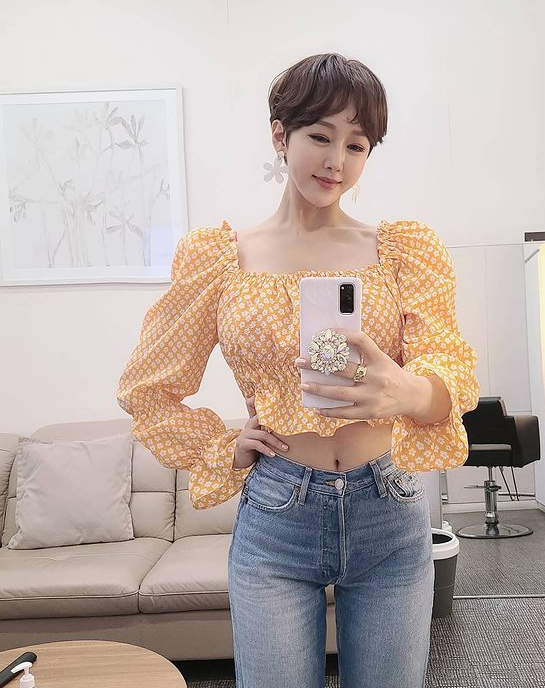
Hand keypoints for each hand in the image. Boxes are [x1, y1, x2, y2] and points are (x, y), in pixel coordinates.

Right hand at [232, 396, 289, 469]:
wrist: (240, 459)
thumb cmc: (254, 447)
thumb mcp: (261, 437)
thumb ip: (269, 431)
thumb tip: (287, 430)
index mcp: (255, 421)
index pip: (263, 413)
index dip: (273, 413)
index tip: (286, 416)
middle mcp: (249, 425)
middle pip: (265, 422)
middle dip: (278, 428)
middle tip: (289, 435)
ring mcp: (245, 434)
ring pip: (263, 435)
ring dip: (276, 442)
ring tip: (285, 448)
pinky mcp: (243, 443)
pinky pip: (257, 444)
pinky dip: (266, 450)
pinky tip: (273, 454)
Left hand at [295, 327, 416, 419]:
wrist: (412, 395)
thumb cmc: (391, 374)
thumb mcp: (381, 359)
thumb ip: (361, 355)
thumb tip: (330, 350)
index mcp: (379, 359)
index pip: (361, 340)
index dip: (343, 334)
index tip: (325, 334)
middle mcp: (376, 377)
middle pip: (342, 368)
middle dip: (317, 364)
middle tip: (300, 361)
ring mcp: (373, 396)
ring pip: (339, 393)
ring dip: (318, 388)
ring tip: (304, 384)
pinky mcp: (370, 412)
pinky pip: (344, 413)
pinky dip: (329, 411)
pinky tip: (317, 408)